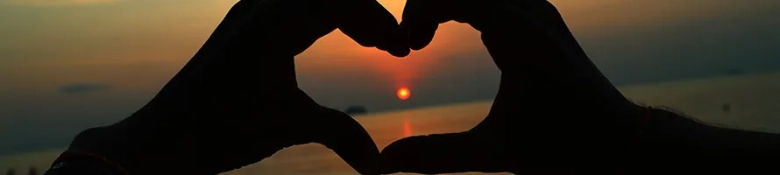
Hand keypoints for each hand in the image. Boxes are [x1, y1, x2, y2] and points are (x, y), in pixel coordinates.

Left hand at [63, 0, 407, 173]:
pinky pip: (296, 5)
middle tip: (395, 47)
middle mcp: (260, 6)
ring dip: (347, 15)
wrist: (164, 138)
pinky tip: (337, 38)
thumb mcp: (289, 126)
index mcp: (274, 22)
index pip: (342, 2)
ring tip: (374, 44)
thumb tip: (381, 166)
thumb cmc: (222, 129)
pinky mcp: (244, 26)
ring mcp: (249, 12)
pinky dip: (325, 18)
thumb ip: (341, 134)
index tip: (403, 51)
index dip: (379, 22)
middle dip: (369, 17)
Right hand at [382, 0, 644, 173]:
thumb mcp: (495, 153)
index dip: (420, 11)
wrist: (620, 142)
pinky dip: (459, 6)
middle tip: (409, 41)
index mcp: (520, 35)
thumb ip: (437, 154)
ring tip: (421, 37)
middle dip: (426, 3)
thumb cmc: (564, 147)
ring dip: (442, 3)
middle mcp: (531, 12)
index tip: (406, 47)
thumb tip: (385, 161)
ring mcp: (537, 11)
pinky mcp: (538, 19)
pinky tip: (443, 33)